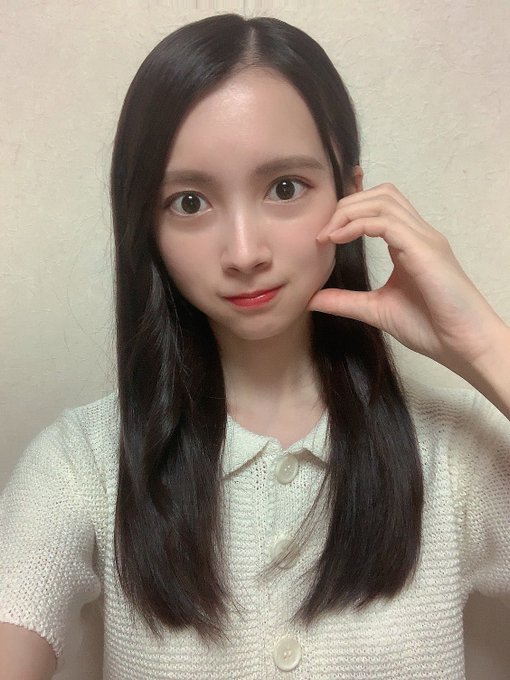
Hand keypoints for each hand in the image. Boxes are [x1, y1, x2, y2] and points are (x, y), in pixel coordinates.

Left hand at [308, 183, 505, 375]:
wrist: (463, 344)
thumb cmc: (431, 327)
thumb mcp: (376, 310)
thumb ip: (345, 301)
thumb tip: (312, 299)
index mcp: (409, 243)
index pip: (380, 206)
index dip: (350, 207)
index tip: (323, 229)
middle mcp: (418, 234)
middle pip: (380, 194)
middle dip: (346, 205)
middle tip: (321, 232)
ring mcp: (424, 239)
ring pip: (383, 201)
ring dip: (349, 212)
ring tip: (327, 235)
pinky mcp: (424, 250)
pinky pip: (387, 223)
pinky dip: (358, 225)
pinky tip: (339, 240)